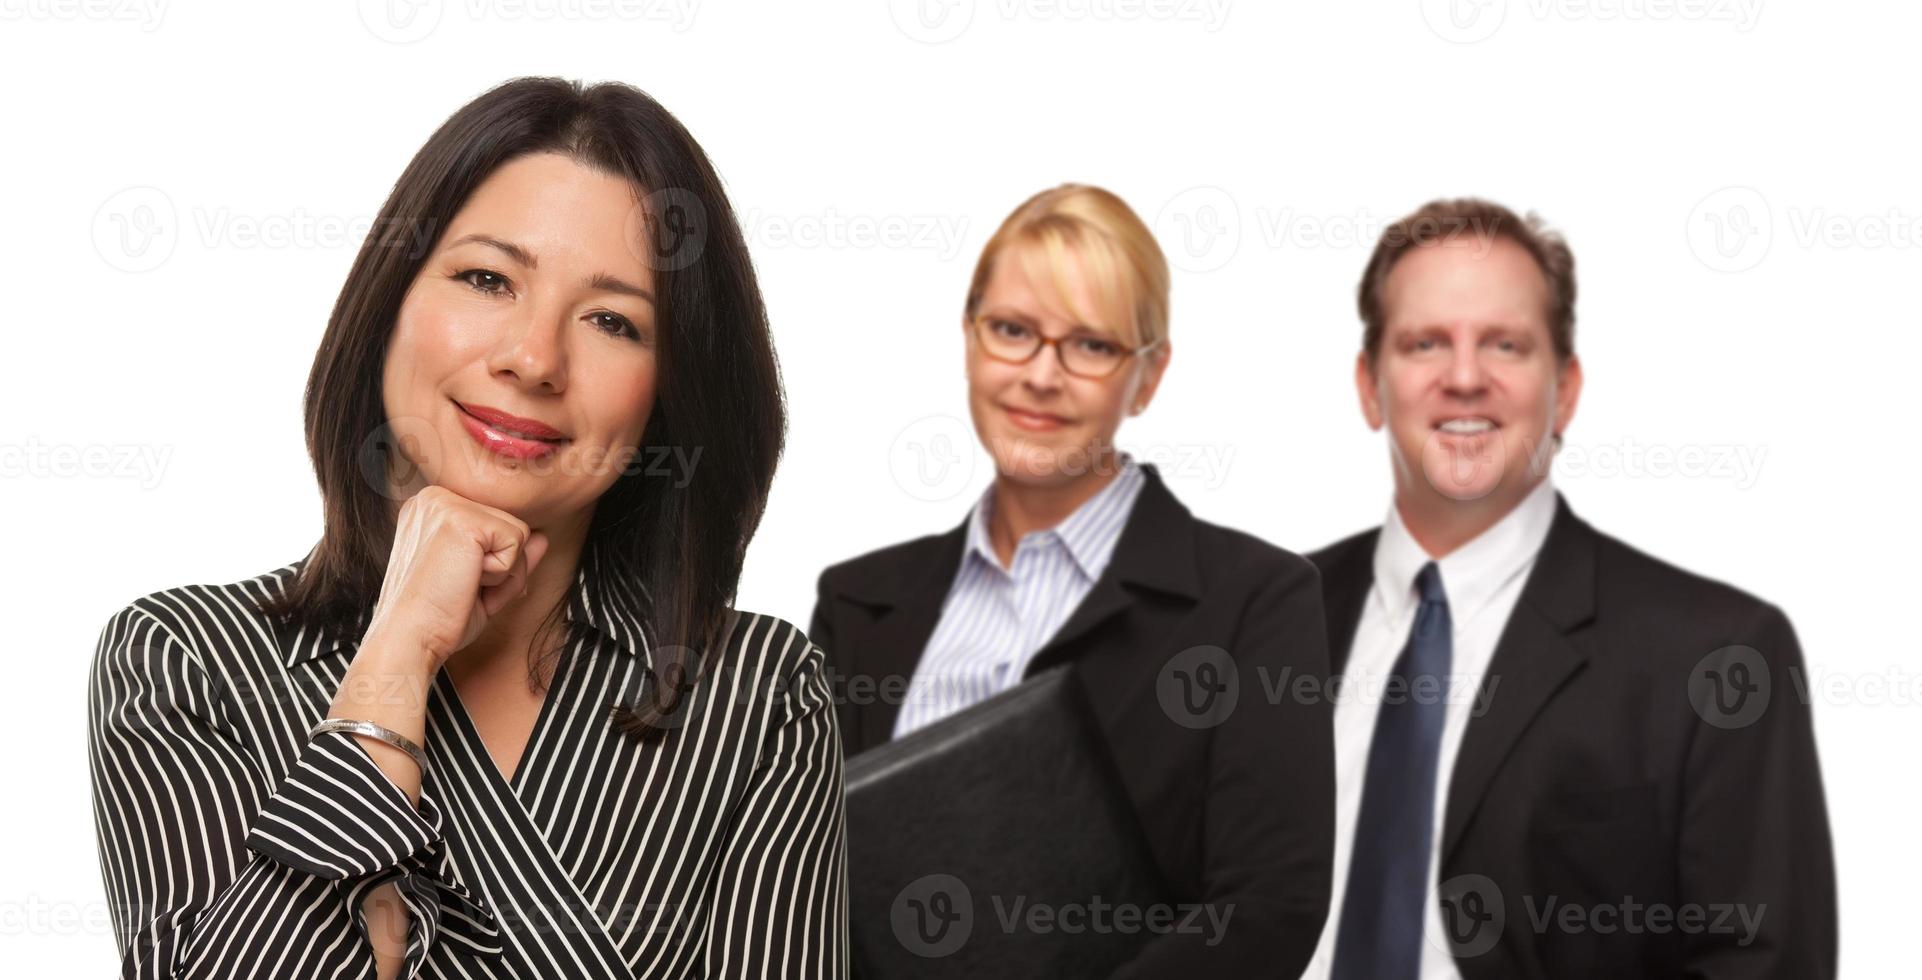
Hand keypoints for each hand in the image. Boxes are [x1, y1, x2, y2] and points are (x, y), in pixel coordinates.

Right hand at [364, 484, 550, 665]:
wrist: (408, 639)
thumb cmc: (436, 617)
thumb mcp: (479, 581)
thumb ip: (508, 555)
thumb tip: (542, 538)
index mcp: (431, 509)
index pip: (494, 525)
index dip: (491, 565)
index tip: (456, 584)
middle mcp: (434, 498)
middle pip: (510, 525)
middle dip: (501, 568)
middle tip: (460, 588)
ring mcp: (446, 504)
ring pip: (519, 533)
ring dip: (502, 571)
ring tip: (461, 584)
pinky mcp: (462, 520)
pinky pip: (517, 541)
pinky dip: (502, 573)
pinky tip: (465, 581)